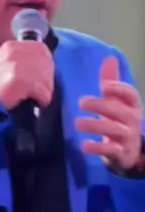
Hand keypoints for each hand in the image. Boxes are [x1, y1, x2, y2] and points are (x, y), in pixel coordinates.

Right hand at [0, 40, 53, 109]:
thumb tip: (43, 66)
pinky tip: (36, 103)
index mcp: (11, 46)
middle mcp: (15, 52)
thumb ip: (21, 60)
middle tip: (42, 91)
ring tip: (38, 98)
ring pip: (46, 78)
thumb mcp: (3, 65)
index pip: (41, 49)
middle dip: (47, 79)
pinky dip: (42, 99)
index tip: (44, 77)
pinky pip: (42, 91)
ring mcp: (16, 66)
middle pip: (46, 63)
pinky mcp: (19, 81)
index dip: (46, 64)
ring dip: (45, 90)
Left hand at [75, 56, 142, 170]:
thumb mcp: (116, 102)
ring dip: (95, 125)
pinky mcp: (121, 153)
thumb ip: (111, 82)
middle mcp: (133, 120)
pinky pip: (110, 150)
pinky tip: (84, 145)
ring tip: (77, 123)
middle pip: (118, 110)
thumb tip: (110, 57)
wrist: (127, 152)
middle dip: (100, 105)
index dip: (119, 89)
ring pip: (113, 130)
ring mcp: (128, 137)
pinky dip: (97, 148)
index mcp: (132, 105)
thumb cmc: (119, 122)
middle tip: (81, 102)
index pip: (130, 94)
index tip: (104, 86)